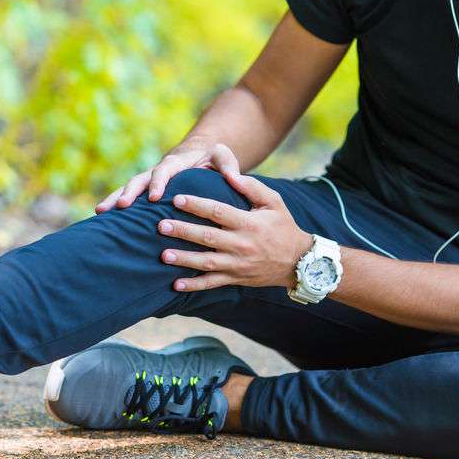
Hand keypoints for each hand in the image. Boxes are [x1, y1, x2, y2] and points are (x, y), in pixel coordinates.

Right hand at [95, 141, 239, 213]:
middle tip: (120, 206)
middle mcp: (157, 172)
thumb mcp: (223, 156)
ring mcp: (148, 182)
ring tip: (100, 213)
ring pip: (128, 189)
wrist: (199, 155)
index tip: (154, 197)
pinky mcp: (145, 192)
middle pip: (139, 180)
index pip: (164, 171)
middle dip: (128, 192)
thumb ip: (229, 164)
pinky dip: (115, 208)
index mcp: (175, 163)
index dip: (158, 183)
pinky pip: (129, 199)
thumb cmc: (213, 157)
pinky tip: (103, 221)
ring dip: (114, 199)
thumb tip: (235, 178)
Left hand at [157, 174, 312, 291]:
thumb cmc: (283, 226)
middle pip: (207, 238)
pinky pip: (212, 283)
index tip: (176, 199)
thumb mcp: (274, 202)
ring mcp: (237, 264)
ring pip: (206, 262)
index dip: (196, 205)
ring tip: (163, 255)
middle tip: (160, 226)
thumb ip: (252, 187)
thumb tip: (231, 174)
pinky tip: (176, 284)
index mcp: (248, 223)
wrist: (298, 262)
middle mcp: (241, 245)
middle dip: (183, 231)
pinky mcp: (235, 278)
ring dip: (184, 259)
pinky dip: (194, 285)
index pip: (218, 212)